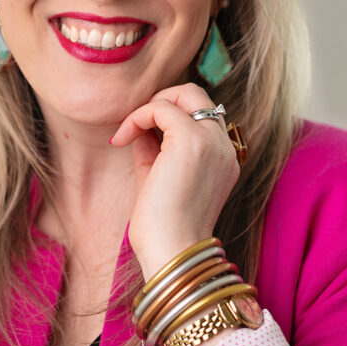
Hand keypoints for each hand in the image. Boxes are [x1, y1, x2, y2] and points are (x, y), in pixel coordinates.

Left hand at [110, 83, 239, 279]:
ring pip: (184, 93)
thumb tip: (140, 125)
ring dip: (148, 108)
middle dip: (162, 100)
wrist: (172, 252)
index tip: (140, 139)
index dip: (168, 117)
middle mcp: (224, 147)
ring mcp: (212, 142)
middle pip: (198, 96)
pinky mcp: (192, 141)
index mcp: (223, 159)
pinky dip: (137, 117)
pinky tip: (121, 139)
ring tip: (125, 134)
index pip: (200, 116)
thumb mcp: (157, 179)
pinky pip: (161, 108)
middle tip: (134, 124)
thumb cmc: (162, 228)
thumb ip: (154, 149)